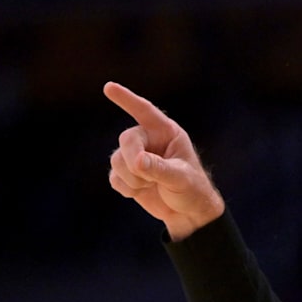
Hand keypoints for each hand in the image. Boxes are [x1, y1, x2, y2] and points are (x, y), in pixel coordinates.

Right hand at [105, 81, 224, 240]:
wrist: (189, 214)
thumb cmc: (193, 191)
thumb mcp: (181, 178)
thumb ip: (159, 168)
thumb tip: (136, 160)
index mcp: (167, 133)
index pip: (145, 112)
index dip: (127, 99)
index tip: (108, 87)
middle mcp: (150, 141)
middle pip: (127, 139)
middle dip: (133, 160)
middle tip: (145, 177)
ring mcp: (136, 157)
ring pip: (116, 160)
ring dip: (132, 178)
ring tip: (151, 186)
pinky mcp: (127, 175)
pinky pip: (114, 177)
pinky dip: (125, 188)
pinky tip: (141, 192)